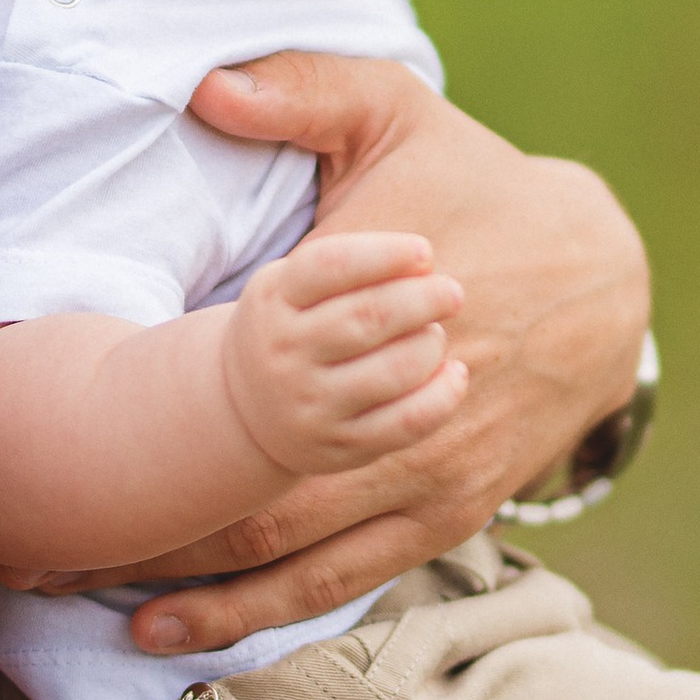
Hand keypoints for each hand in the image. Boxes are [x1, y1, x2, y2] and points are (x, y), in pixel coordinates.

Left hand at [69, 54, 648, 656]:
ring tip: (68, 598)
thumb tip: (205, 89)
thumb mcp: (396, 114)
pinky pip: (337, 580)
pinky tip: (174, 633)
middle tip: (19, 551)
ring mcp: (418, 476)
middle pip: (235, 497)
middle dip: (125, 531)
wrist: (604, 277)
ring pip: (276, 556)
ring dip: (173, 586)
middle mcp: (384, 415)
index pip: (218, 393)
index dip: (120, 432)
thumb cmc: (479, 186)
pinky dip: (251, 614)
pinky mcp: (446, 514)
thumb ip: (302, 91)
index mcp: (354, 317)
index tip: (25, 450)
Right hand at [222, 230, 469, 471]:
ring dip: (431, 345)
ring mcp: (311, 405)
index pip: (332, 265)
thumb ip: (349, 268)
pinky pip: (407, 422)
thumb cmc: (294, 327)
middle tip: (451, 293)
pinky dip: (443, 395)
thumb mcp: (293, 286)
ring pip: (395, 370)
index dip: (386, 254)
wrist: (245, 410)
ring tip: (435, 335)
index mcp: (274, 300)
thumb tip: (424, 265)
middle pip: (369, 318)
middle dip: (424, 299)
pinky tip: (454, 374)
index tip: (425, 253)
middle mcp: (286, 353)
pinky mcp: (339, 447)